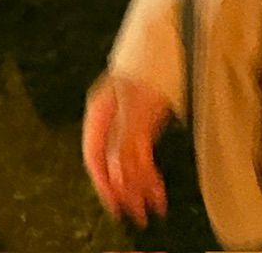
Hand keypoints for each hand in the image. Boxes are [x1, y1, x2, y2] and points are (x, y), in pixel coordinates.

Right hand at [82, 72, 170, 226]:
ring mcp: (125, 123)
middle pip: (111, 162)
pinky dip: (150, 175)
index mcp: (98, 112)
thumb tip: (116, 174)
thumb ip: (124, 139)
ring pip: (127, 162)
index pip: (94, 156)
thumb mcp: (134, 106)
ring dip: (139, 186)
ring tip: (154, 207)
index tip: (116, 207)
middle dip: (125, 190)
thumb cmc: (146, 69)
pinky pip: (141, 157)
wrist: (168, 46)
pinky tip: (158, 189)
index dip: (104, 183)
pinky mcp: (142, 125)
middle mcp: (109, 120)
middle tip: (139, 214)